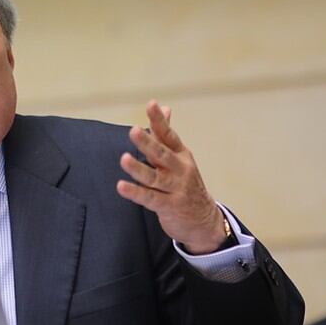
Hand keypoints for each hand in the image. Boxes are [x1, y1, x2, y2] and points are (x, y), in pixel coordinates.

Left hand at [116, 100, 224, 253]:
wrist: (204, 219)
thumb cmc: (186, 184)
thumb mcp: (180, 157)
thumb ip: (166, 135)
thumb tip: (164, 108)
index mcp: (181, 155)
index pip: (169, 135)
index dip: (159, 121)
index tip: (151, 104)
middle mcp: (180, 170)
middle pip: (162, 154)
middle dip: (148, 143)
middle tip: (134, 131)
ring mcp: (175, 189)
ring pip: (154, 177)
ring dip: (138, 169)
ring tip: (124, 159)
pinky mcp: (169, 206)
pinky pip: (150, 198)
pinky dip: (135, 192)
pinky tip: (121, 186)